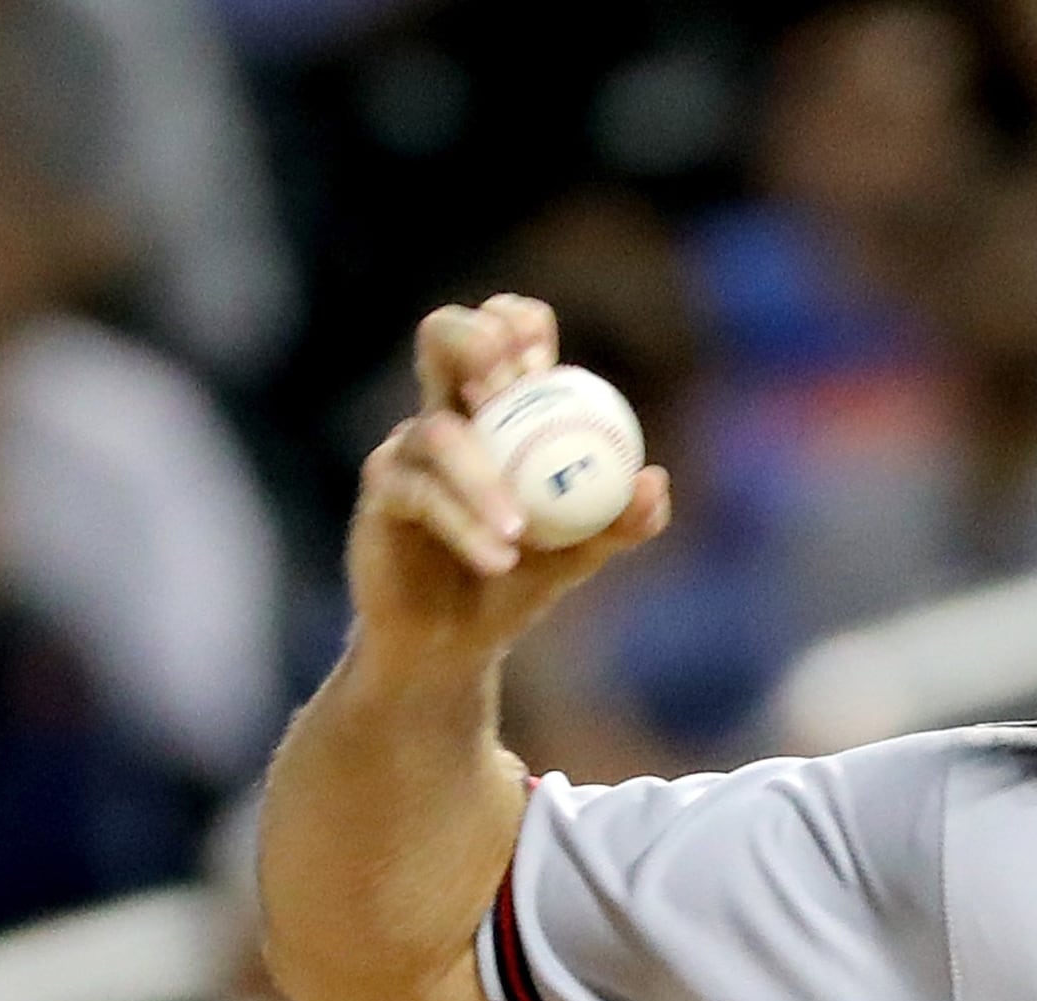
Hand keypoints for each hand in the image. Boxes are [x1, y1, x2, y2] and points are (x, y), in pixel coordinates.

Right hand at [343, 293, 670, 666]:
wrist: (458, 639)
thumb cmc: (520, 580)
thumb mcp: (584, 551)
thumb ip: (624, 519)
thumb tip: (653, 480)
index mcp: (500, 408)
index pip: (505, 331)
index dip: (520, 325)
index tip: (544, 361)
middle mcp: (448, 412)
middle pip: (442, 335)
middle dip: (474, 341)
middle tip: (507, 385)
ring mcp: (408, 448)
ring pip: (438, 431)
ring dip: (483, 478)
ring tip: (520, 533)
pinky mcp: (382, 491)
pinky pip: (421, 493)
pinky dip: (465, 523)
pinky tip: (498, 557)